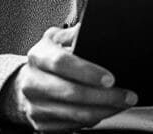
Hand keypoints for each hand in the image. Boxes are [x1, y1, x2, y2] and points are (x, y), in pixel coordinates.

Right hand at [0, 25, 137, 131]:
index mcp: (38, 56)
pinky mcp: (42, 124)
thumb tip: (91, 28)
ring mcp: (35, 106)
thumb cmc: (47, 60)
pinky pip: (74, 126)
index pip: (62, 63)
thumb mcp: (56, 40)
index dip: (87, 72)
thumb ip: (74, 34)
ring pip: (76, 114)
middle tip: (127, 95)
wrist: (25, 84)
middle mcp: (33, 82)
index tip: (110, 78)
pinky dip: (95, 119)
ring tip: (122, 103)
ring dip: (105, 110)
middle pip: (72, 92)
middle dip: (105, 96)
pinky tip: (106, 110)